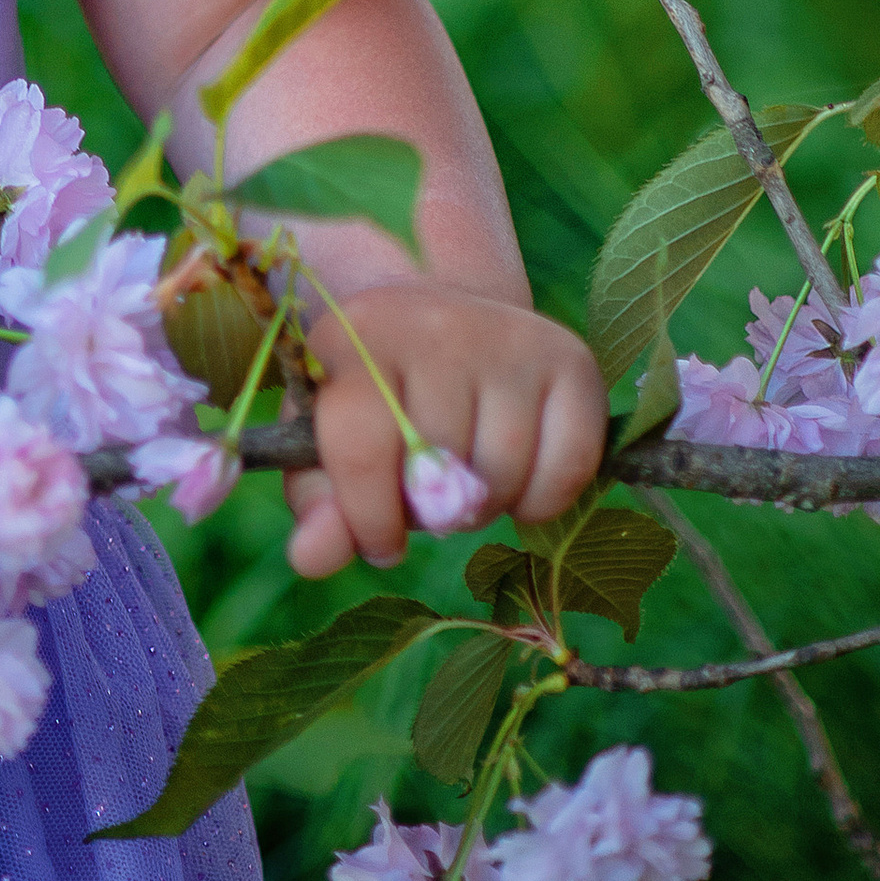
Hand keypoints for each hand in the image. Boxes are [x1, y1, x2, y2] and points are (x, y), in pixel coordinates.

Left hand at [284, 283, 605, 580]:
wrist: (443, 324)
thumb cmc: (376, 399)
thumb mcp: (325, 442)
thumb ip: (316, 504)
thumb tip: (310, 558)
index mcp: (355, 334)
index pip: (361, 447)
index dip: (370, 517)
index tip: (381, 540)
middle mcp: (434, 322)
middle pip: (438, 471)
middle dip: (430, 512)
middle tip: (426, 493)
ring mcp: (508, 334)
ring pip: (502, 477)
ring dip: (485, 508)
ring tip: (466, 479)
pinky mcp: (569, 356)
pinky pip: (567, 471)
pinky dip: (543, 502)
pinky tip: (516, 476)